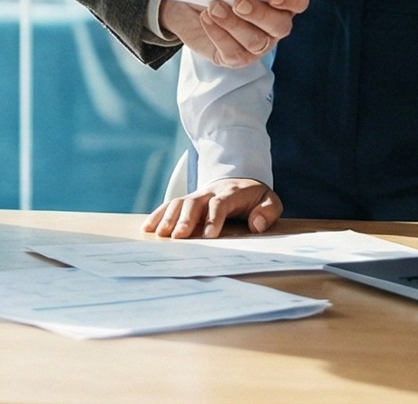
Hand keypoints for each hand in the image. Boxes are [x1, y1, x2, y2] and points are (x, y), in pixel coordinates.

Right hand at [144, 178, 281, 238]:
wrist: (239, 180)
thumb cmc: (254, 197)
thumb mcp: (270, 200)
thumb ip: (267, 211)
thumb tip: (256, 225)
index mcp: (231, 192)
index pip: (219, 203)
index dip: (213, 218)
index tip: (208, 236)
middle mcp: (209, 192)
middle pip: (194, 203)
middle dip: (185, 220)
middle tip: (178, 237)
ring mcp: (195, 195)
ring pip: (178, 203)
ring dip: (168, 218)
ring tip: (160, 234)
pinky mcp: (186, 201)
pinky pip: (169, 205)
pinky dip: (158, 215)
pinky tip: (148, 227)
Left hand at [159, 0, 309, 66]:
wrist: (184, 3)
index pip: (299, 0)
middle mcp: (273, 23)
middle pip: (281, 26)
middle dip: (260, 14)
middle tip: (239, 1)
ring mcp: (257, 43)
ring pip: (256, 42)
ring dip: (234, 24)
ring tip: (213, 8)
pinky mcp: (236, 57)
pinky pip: (234, 53)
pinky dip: (219, 35)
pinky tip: (206, 19)